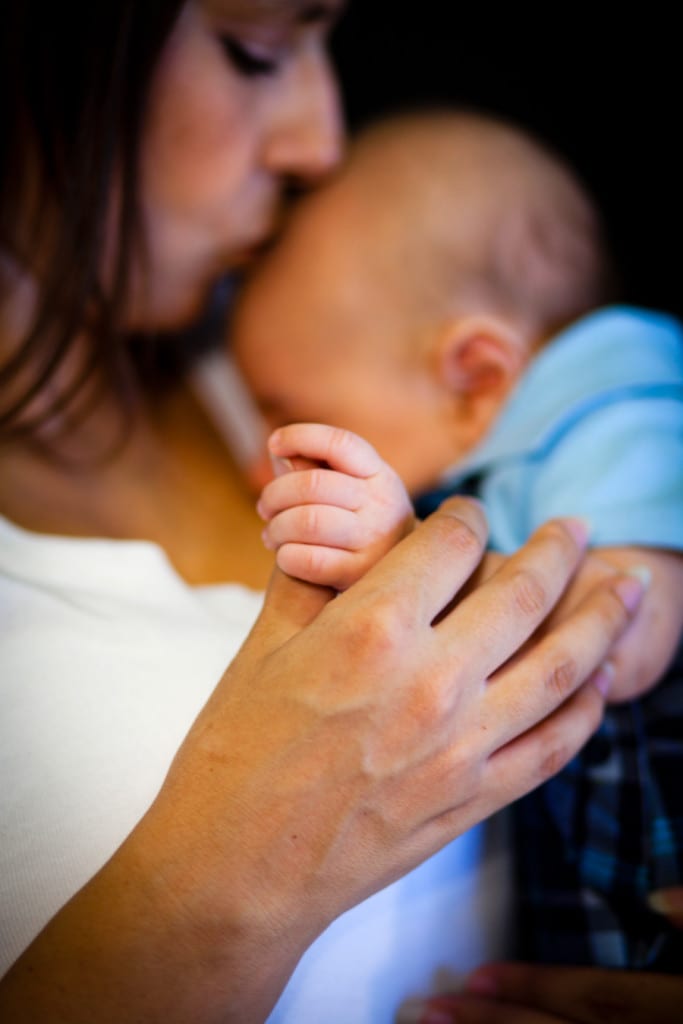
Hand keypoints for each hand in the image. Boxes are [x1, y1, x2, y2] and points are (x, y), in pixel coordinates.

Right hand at [0, 501, 645, 1022]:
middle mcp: (431, 681)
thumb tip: (337, 532)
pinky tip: (601, 682)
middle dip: (558, 549)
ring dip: (602, 619)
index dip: (465, 517)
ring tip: (627, 588)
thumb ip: (310, 580)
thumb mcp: (260, 648)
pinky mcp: (473, 800)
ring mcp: (461, 746)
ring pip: (561, 666)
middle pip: (523, 593)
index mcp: (371, 629)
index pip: (449, 544)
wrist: (234, 870)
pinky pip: (553, 746)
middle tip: (580, 526)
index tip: (470, 514)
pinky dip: (586, 709)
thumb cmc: (234, 754)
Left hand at [257, 422, 414, 588]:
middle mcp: (384, 504)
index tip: (274, 443)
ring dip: (276, 528)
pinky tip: (285, 556)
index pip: (340, 443)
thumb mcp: (349, 490)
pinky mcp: (360, 575)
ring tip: (271, 535)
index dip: (301, 436)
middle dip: (275, 494)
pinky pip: (309, 560)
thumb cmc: (356, 524)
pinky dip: (286, 556)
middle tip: (264, 508)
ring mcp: (376, 541)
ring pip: (307, 522)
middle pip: (313, 484)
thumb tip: (281, 452)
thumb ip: (314, 467)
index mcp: (379, 474)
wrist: (394, 578)